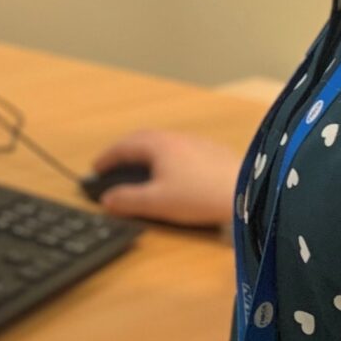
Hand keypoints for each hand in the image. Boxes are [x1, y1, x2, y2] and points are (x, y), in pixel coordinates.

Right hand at [90, 129, 244, 229]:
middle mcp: (176, 138)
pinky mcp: (212, 153)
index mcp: (158, 145)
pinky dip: (166, 159)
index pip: (124, 146)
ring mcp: (196, 143)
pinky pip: (180, 150)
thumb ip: (128, 200)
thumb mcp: (157, 202)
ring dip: (146, 154)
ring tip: (140, 171)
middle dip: (125, 152)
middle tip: (114, 166)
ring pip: (163, 144)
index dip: (107, 158)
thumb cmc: (199, 196)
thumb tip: (106, 199)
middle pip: (143, 139)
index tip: (95, 168)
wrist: (245, 192)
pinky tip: (173, 175)